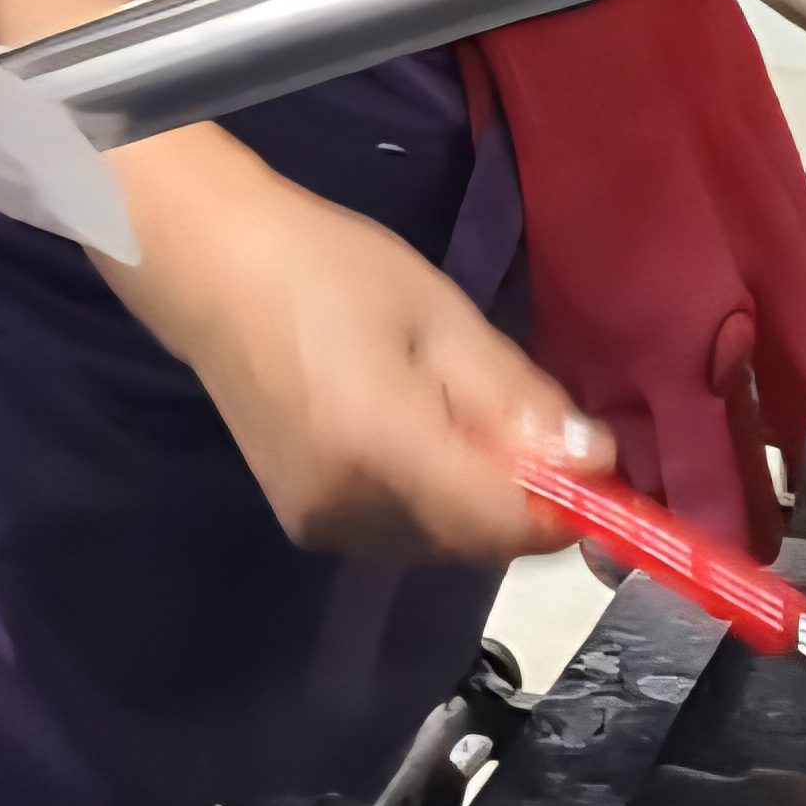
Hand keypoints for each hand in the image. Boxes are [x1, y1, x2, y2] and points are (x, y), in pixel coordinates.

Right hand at [104, 126, 605, 563]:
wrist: (208, 269)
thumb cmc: (326, 267)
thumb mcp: (440, 313)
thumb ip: (518, 398)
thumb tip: (597, 463)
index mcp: (382, 447)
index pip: (507, 525)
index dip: (568, 509)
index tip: (598, 466)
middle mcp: (349, 510)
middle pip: (479, 537)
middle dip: (519, 489)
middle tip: (506, 404)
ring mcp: (320, 526)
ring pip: (444, 538)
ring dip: (473, 492)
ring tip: (440, 400)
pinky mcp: (305, 525)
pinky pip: (402, 529)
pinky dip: (429, 492)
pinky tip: (404, 425)